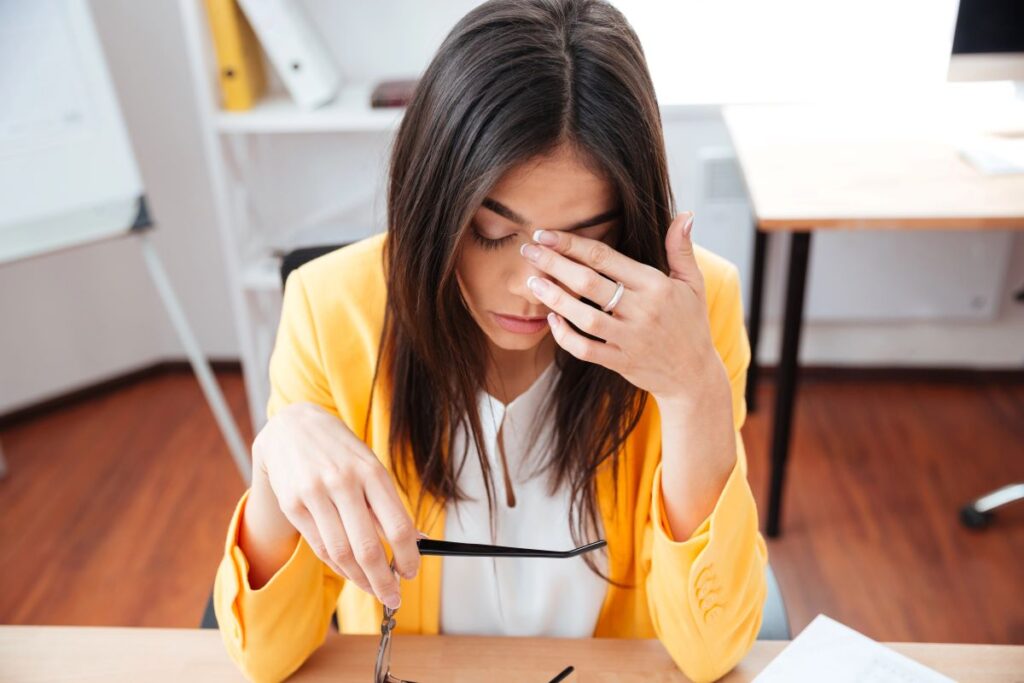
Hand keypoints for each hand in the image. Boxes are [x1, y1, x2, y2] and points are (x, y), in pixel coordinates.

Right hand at [251, 401, 418, 608]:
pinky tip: (351, 573)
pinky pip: (319, 547)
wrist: (292, 428)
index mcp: (371, 471)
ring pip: (341, 553)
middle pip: (367, 547)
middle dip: (383, 580)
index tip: (412, 573)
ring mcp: (314, 494)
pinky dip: (338, 566)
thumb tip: (418, 541)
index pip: (396, 525)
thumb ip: (389, 505)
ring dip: (360, 579)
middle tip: (393, 596)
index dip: (408, 556)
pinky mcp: (293, 505)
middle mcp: (343, 482)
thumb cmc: (341, 452)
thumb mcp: (371, 468)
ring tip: (374, 589)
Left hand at [521, 211, 724, 403]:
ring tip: (531, 282)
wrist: (694, 375)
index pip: (605, 257)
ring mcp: (629, 338)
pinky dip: (565, 336)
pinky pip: (586, 349)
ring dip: (554, 298)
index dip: (572, 244)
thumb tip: (685, 213)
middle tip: (527, 251)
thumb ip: (682, 248)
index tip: (545, 234)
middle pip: (588, 283)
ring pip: (583, 317)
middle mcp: (642, 310)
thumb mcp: (693, 283)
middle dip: (553, 264)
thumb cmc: (690, 323)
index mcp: (655, 284)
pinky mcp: (620, 361)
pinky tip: (551, 320)